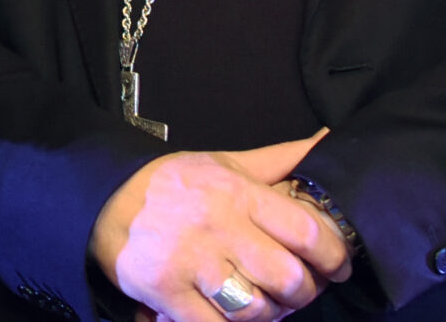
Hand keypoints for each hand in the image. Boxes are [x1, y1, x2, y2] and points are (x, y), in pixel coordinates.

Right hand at [89, 131, 348, 321]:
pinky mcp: (168, 294)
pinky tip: (234, 315)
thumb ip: (281, 159)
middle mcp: (217, 226)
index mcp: (237, 192)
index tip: (338, 265)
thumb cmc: (176, 185)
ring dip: (272, 314)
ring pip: (257, 309)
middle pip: (287, 277)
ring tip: (270, 304)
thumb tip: (325, 140)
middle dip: (305, 292)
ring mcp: (191, 263)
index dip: (333, 255)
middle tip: (303, 290)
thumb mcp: (227, 162)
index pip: (305, 231)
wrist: (107, 203)